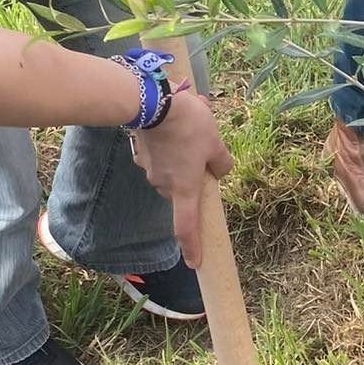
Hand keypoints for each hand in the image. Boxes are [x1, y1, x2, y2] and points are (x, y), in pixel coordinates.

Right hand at [131, 90, 232, 266]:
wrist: (151, 101)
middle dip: (193, 175)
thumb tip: (219, 171)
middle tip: (204, 145)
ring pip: (172, 170)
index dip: (192, 247)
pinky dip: (169, 145)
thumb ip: (222, 162)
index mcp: (185, 189)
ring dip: (182, 156)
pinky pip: (160, 156)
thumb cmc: (189, 125)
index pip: (188, 227)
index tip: (195, 263)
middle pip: (182, 190)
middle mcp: (164, 185)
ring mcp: (150, 170)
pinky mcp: (141, 154)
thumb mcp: (216, 142)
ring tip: (190, 125)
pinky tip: (174, 121)